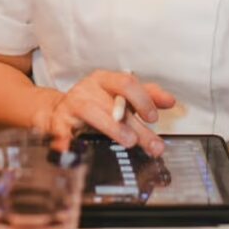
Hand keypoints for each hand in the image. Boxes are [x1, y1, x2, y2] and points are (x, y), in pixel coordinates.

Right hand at [42, 70, 175, 156]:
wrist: (58, 111)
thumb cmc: (95, 102)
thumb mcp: (120, 96)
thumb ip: (146, 97)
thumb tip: (170, 101)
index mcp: (104, 79)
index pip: (126, 82)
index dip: (142, 99)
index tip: (154, 118)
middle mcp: (87, 88)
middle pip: (113, 102)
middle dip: (135, 124)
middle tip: (152, 143)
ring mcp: (71, 104)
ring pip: (92, 112)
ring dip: (112, 127)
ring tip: (129, 141)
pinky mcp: (57, 122)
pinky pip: (61, 130)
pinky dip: (65, 140)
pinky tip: (72, 149)